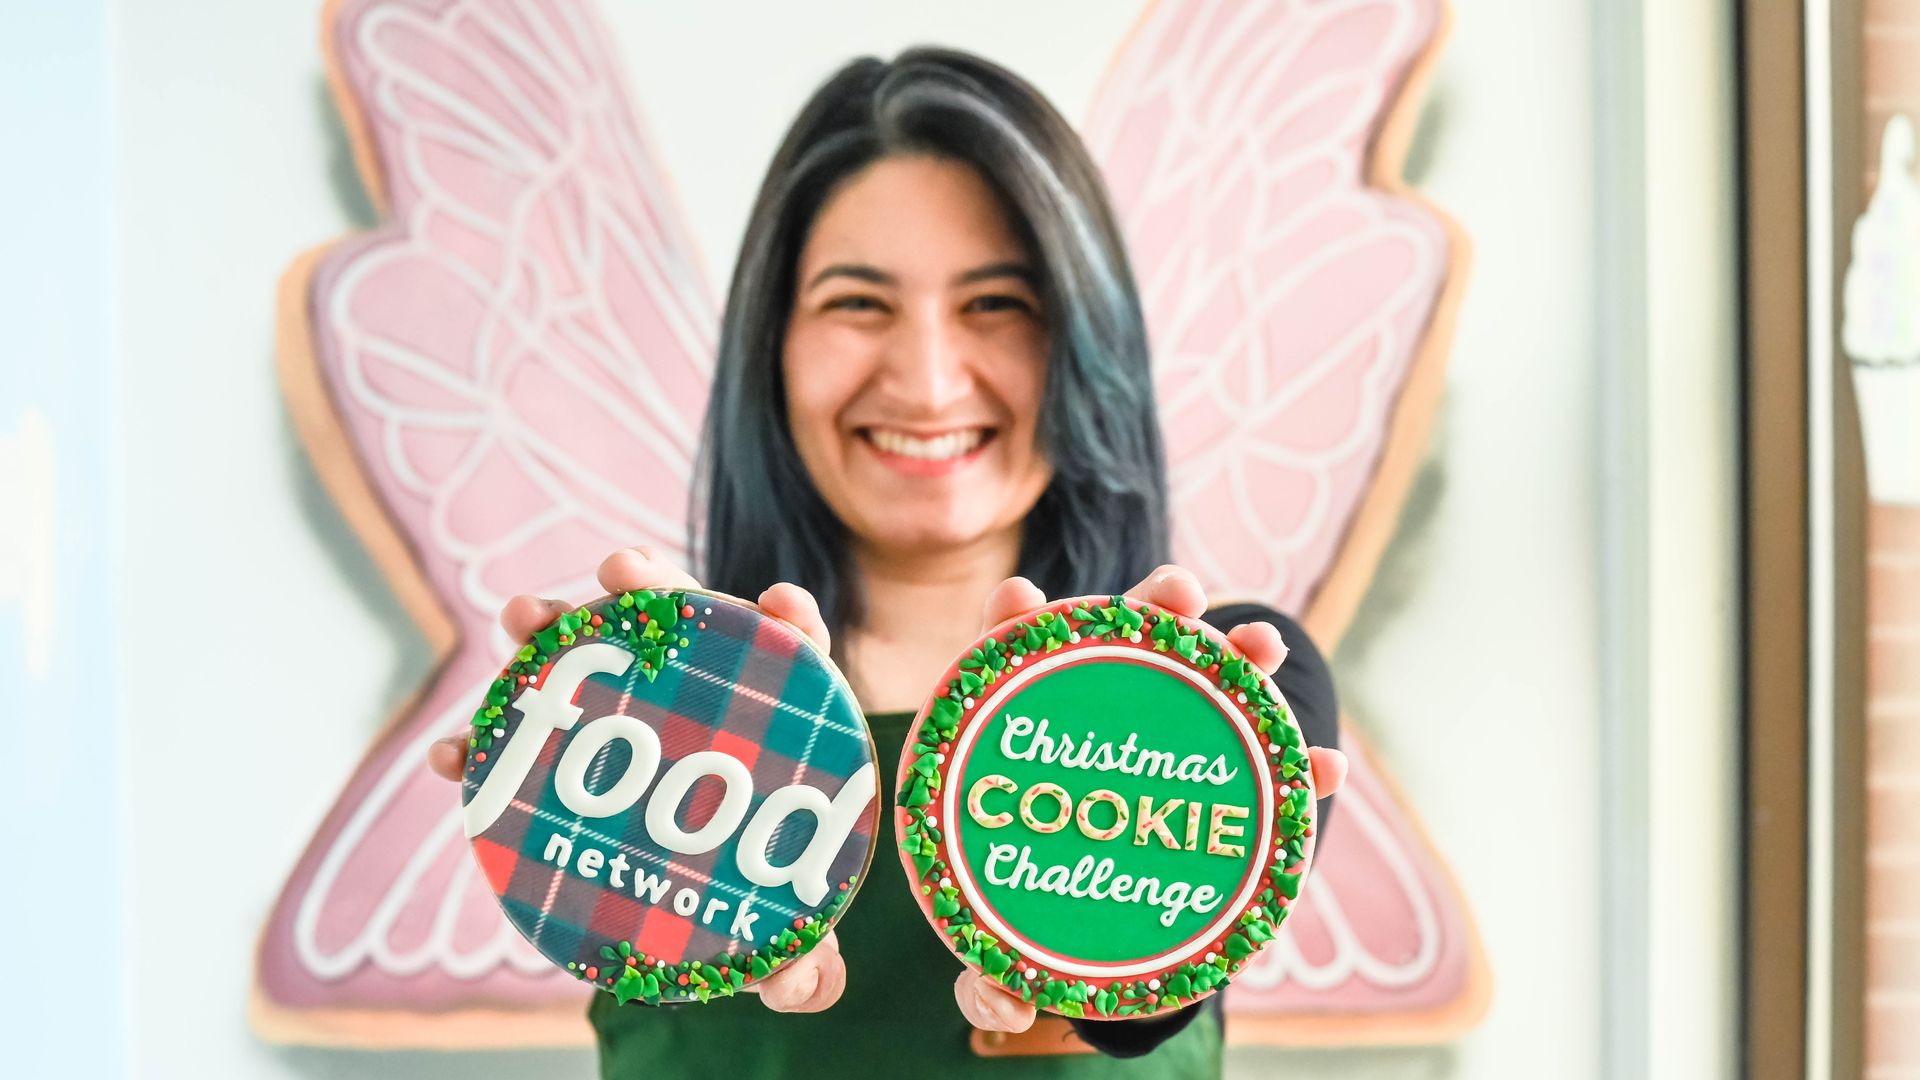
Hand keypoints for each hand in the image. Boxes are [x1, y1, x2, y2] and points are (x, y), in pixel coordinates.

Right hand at [424, 545, 844, 1012]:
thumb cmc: (756, 916)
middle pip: (686, 628)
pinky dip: (486, 739)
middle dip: (655, 586)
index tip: (777, 602)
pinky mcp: (569, 756)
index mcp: (769, 729)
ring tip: (520, 616)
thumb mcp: (784, 944)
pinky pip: (523, 738)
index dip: (789, 625)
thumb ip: (803, 965)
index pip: (792, 662)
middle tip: (619, 567)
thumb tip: (800, 985)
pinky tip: (453, 755)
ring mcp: (628, 721)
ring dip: (554, 627)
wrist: (694, 925)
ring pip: (592, 657)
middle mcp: (700, 706)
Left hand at [951, 564, 1350, 1032]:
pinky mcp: (1222, 775)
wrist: (1105, 933)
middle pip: (1122, 643)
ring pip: (1204, 680)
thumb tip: (995, 999)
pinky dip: (1299, 762)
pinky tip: (1330, 768)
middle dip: (1151, 607)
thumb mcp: (1013, 952)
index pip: (1010, 663)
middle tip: (1180, 591)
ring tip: (1267, 643)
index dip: (1012, 623)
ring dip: (1240, 654)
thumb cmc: (1040, 931)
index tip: (1020, 598)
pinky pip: (1266, 761)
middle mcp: (1100, 718)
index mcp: (1030, 739)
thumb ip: (994, 975)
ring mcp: (1168, 738)